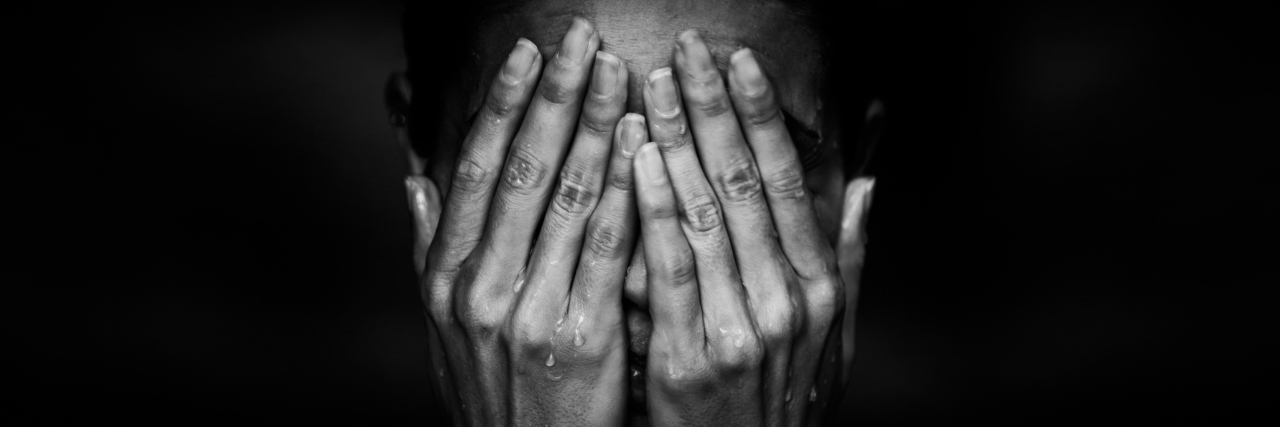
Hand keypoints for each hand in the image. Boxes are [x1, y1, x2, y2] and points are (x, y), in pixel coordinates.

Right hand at [405, 18, 644, 425]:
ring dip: (595, 128)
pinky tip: (646, 146)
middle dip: (554, 99)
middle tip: (581, 39)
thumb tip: (414, 180)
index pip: (473, 172)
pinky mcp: (582, 336)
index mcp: (444, 280)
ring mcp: (529, 311)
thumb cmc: (495, 396)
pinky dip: (627, 190)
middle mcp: (478, 289)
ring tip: (619, 72)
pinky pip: (607, 248)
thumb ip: (430, 252)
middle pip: (520, 171)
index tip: (528, 56)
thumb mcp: (442, 331)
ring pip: (566, 199)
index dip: (502, 107)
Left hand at [634, 30, 871, 425]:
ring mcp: (741, 332)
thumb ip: (847, 258)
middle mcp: (787, 303)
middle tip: (686, 50)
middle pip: (744, 185)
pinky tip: (639, 160)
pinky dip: (656, 210)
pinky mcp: (691, 363)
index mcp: (818, 288)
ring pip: (706, 216)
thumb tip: (865, 183)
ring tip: (651, 84)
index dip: (762, 116)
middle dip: (712, 110)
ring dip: (678, 141)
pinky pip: (671, 272)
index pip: (786, 182)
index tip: (738, 63)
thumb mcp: (834, 339)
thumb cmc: (782, 404)